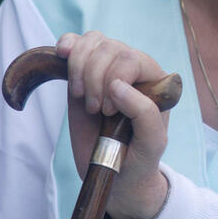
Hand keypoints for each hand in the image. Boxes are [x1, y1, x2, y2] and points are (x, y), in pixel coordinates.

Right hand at [57, 30, 173, 218]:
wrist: (117, 176)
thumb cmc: (140, 159)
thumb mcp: (152, 143)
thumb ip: (144, 113)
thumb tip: (117, 85)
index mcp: (155, 82)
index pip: (131, 59)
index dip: (113, 79)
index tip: (108, 112)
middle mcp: (133, 71)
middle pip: (110, 48)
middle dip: (94, 78)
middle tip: (96, 111)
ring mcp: (107, 70)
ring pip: (93, 42)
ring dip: (80, 66)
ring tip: (81, 97)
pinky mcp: (84, 76)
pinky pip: (76, 45)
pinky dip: (67, 46)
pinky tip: (62, 54)